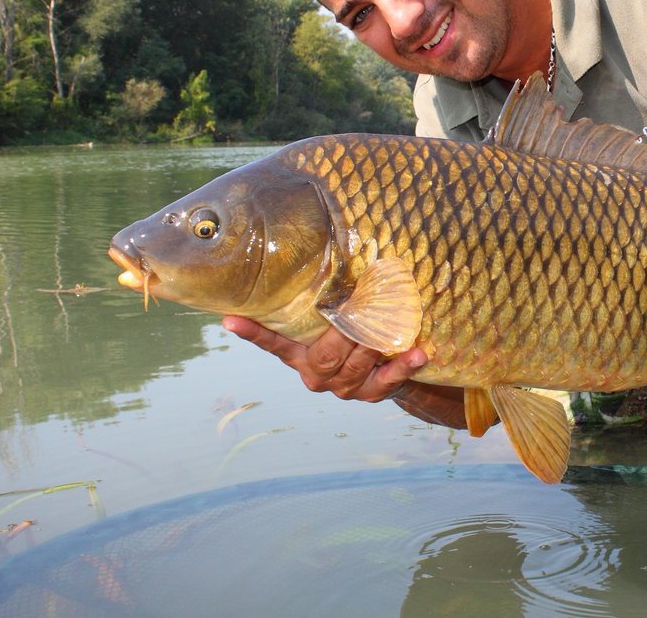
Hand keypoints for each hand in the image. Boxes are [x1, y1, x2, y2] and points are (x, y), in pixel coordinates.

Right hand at [221, 316, 426, 401]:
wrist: (383, 375)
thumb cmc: (350, 339)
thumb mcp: (330, 324)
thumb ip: (321, 303)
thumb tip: (320, 251)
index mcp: (299, 356)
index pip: (273, 343)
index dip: (252, 332)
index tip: (230, 318)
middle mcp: (316, 375)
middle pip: (324, 356)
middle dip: (341, 334)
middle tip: (354, 311)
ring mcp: (344, 388)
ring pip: (355, 367)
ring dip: (371, 346)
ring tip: (385, 329)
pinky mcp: (372, 394)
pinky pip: (387, 381)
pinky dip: (402, 367)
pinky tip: (416, 354)